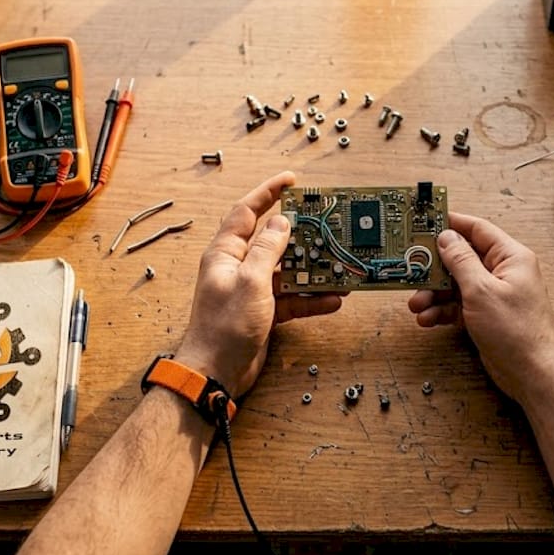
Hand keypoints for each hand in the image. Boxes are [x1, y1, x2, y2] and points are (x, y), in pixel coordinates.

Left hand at [175, 171, 342, 398]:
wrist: (216, 373)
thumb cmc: (223, 328)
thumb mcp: (250, 281)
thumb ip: (267, 250)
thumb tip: (281, 222)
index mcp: (226, 253)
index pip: (247, 211)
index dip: (268, 193)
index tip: (291, 181)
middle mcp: (238, 267)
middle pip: (273, 241)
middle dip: (301, 235)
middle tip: (326, 226)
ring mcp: (251, 290)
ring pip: (287, 271)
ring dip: (311, 270)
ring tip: (337, 266)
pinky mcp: (263, 312)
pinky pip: (292, 298)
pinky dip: (311, 299)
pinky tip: (332, 300)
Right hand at [408, 212, 553, 402]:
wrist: (531, 373)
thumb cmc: (519, 333)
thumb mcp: (482, 291)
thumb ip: (461, 261)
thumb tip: (447, 238)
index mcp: (511, 258)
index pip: (478, 229)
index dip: (452, 223)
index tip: (427, 221)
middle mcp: (503, 273)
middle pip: (462, 258)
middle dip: (435, 267)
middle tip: (413, 269)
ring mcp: (494, 294)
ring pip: (456, 284)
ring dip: (434, 293)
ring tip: (417, 303)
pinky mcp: (486, 314)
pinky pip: (458, 304)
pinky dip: (442, 310)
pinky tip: (428, 318)